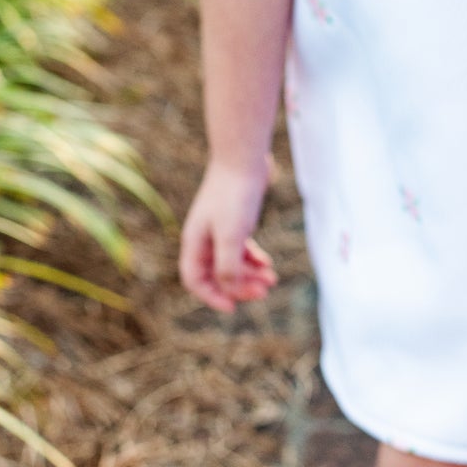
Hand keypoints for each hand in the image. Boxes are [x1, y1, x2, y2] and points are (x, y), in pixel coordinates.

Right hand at [180, 159, 277, 312]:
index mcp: (195, 243)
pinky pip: (240, 249)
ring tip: (272, 280)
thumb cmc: (234, 196)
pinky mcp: (235, 221)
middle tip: (264, 292)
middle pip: (217, 275)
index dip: (212, 297)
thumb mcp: (232, 235)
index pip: (195, 281)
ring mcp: (219, 229)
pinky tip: (267, 264)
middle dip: (240, 287)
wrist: (243, 158)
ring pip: (231, 263)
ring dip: (250, 275)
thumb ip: (229, 265)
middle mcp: (203, 238)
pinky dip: (253, 259)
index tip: (234, 308)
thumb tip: (231, 290)